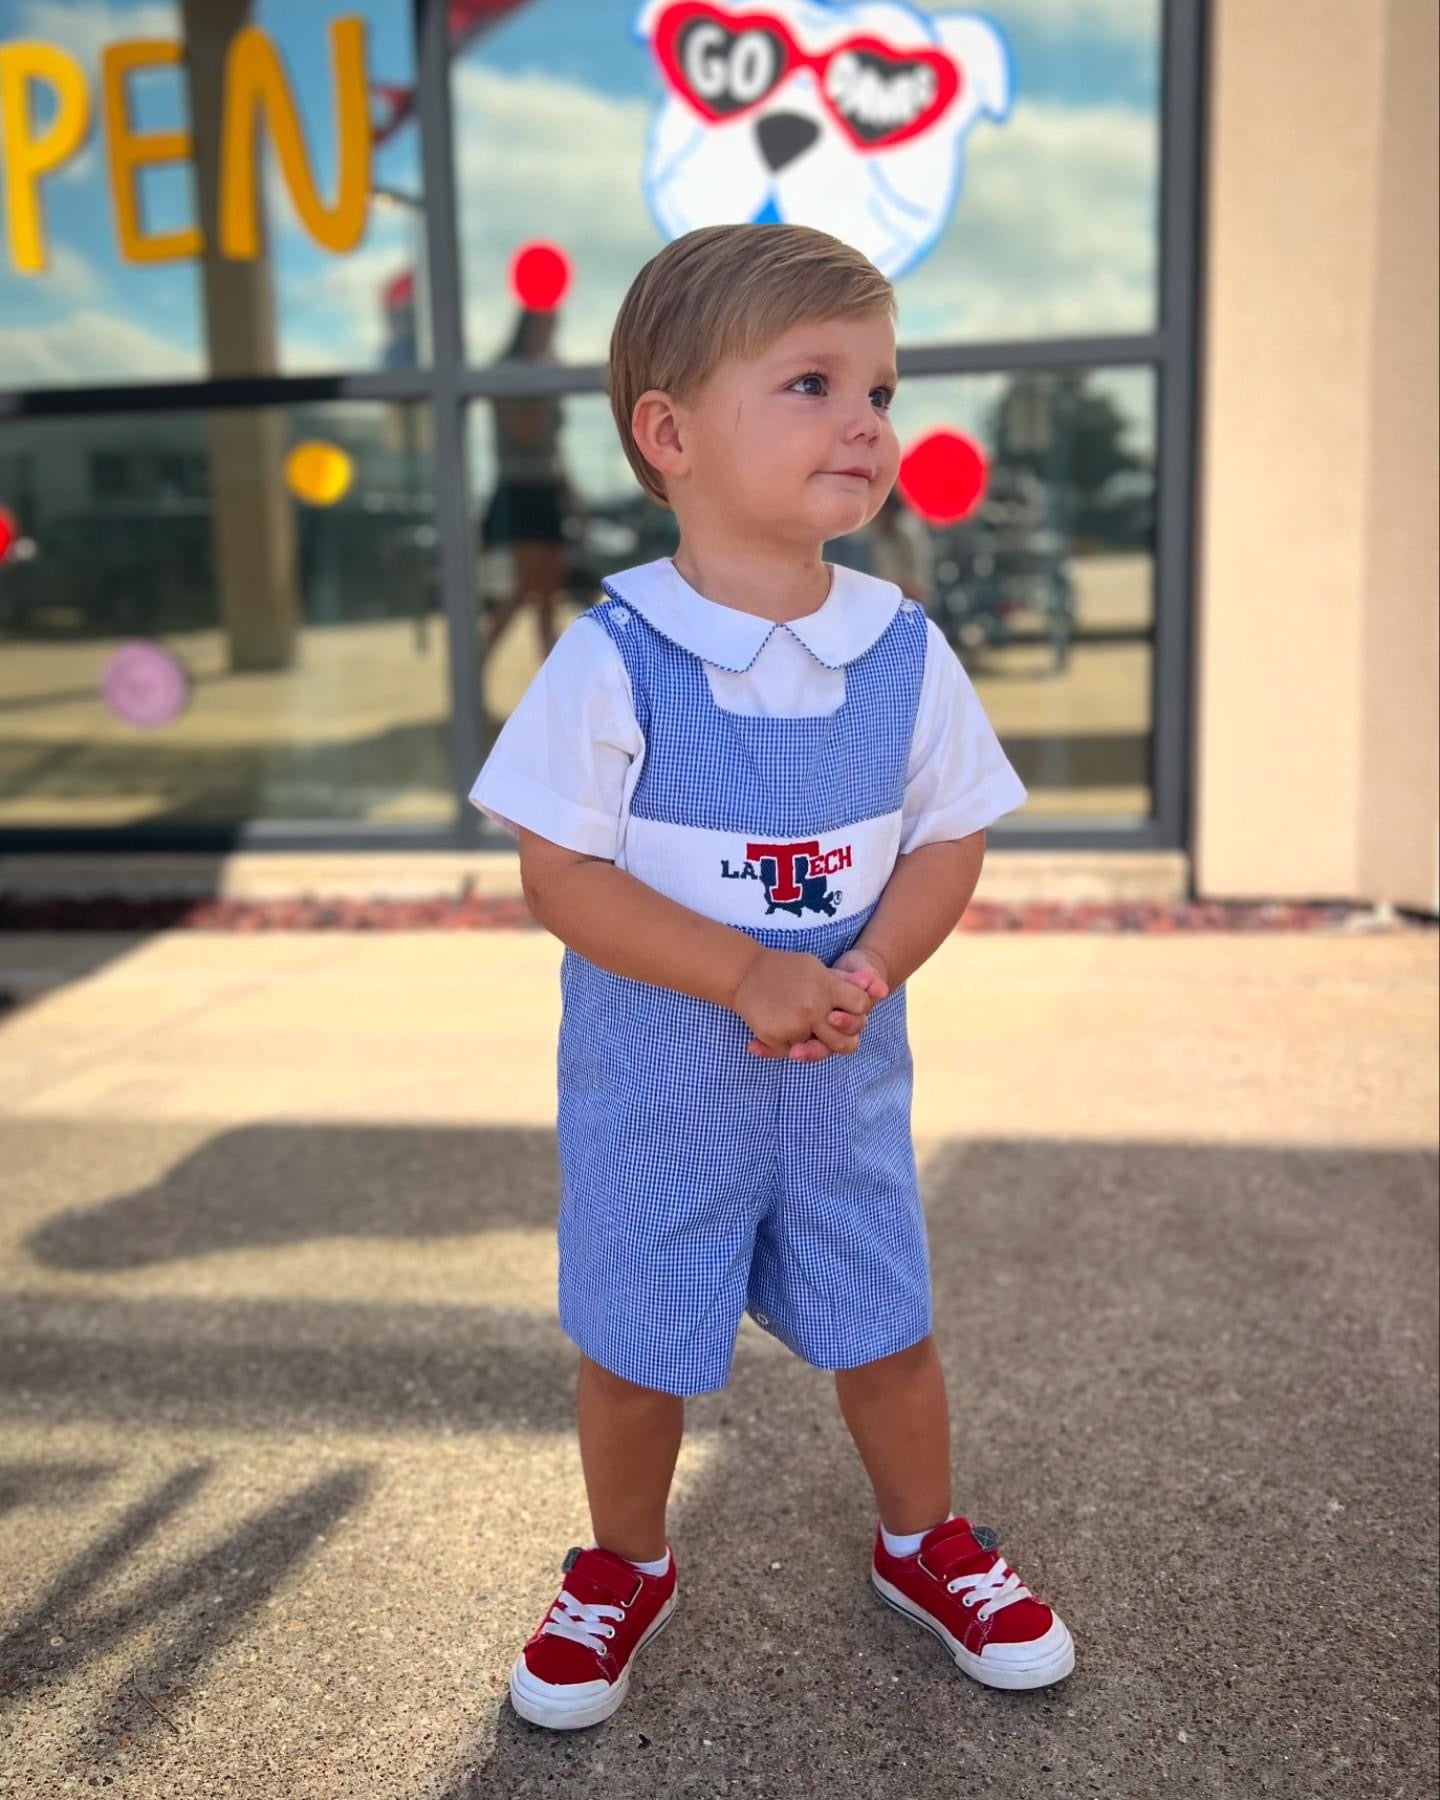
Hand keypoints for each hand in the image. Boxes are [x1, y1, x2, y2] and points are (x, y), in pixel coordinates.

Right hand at [744, 946, 891, 1061]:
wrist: (745, 972)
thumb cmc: (786, 968)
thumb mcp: (818, 968)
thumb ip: (847, 982)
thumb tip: (880, 989)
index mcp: (826, 987)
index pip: (861, 1006)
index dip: (859, 1011)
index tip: (847, 1009)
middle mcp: (812, 1008)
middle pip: (844, 1041)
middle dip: (842, 1039)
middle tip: (831, 1030)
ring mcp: (793, 1025)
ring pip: (818, 1050)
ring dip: (816, 1045)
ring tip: (809, 1032)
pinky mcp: (774, 1037)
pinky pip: (792, 1052)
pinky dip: (792, 1046)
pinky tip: (786, 1032)